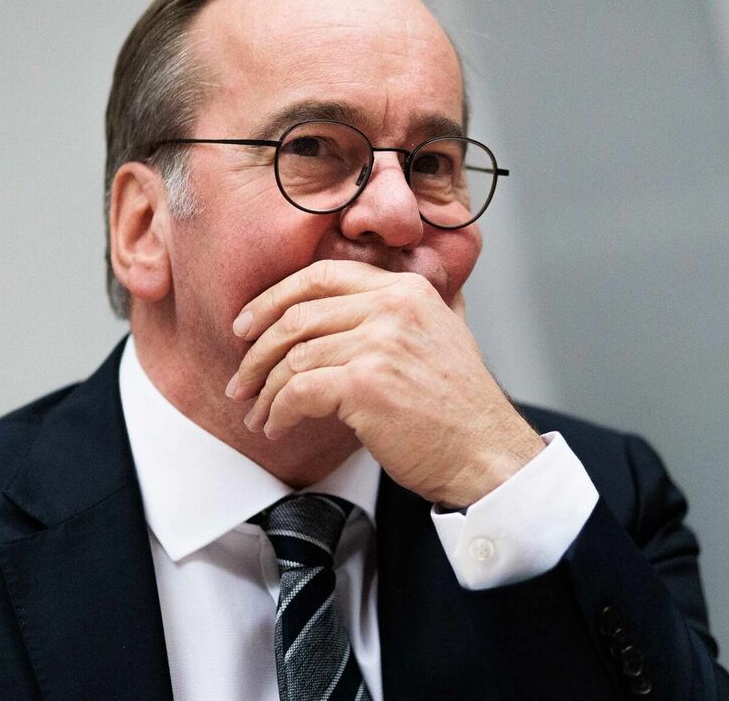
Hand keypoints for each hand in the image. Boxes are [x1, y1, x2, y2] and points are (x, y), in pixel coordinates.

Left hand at [226, 260, 543, 507]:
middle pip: (298, 315)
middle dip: (257, 351)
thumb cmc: (461, 409)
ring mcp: (379, 343)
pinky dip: (279, 411)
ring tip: (258, 413)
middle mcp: (392, 307)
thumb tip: (346, 308)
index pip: (321, 275)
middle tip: (241, 379)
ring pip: (293, 357)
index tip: (248, 324)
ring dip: (265, 391)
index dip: (274, 299)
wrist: (487, 453)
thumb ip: (400, 313)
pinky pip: (299, 391)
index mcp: (406, 290)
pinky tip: (277, 425)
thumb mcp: (440, 336)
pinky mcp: (366, 384)